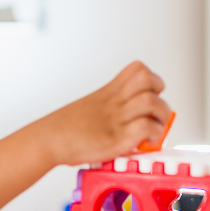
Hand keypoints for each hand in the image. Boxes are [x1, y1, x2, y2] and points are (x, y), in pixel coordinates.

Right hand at [43, 61, 171, 165]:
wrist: (48, 140)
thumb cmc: (66, 128)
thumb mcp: (90, 106)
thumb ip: (110, 107)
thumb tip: (128, 119)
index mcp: (108, 92)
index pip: (138, 69)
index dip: (152, 79)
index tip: (151, 94)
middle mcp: (113, 102)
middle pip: (147, 79)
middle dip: (160, 94)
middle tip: (156, 110)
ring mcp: (115, 120)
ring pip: (150, 102)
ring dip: (161, 115)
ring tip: (155, 127)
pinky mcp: (116, 139)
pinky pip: (145, 128)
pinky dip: (153, 134)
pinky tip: (146, 141)